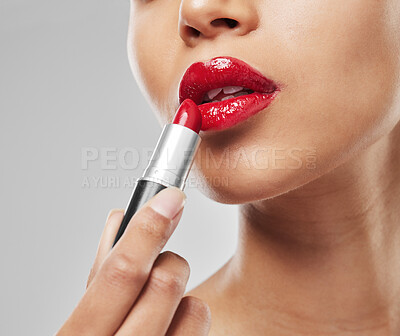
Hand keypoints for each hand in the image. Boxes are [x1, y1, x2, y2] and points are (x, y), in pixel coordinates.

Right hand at [57, 187, 210, 335]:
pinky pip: (201, 324)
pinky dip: (192, 316)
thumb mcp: (89, 315)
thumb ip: (102, 269)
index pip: (118, 273)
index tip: (169, 199)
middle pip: (164, 283)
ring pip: (195, 306)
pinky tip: (175, 323)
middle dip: (168, 260)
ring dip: (182, 293)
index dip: (146, 228)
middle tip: (164, 259)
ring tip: (164, 301)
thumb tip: (120, 219)